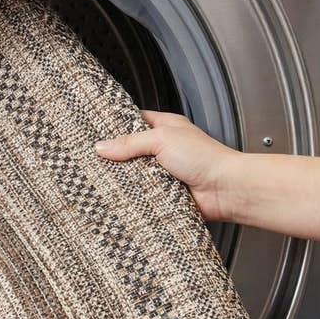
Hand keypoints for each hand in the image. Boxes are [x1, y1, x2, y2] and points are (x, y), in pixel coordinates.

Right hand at [95, 111, 240, 221]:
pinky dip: (133, 196)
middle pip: (130, 151)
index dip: (115, 126)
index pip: (134, 122)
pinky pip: (141, 194)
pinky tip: (121, 195)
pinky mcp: (163, 193)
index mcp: (166, 127)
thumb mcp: (162, 138)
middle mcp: (164, 149)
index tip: (95, 132)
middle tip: (94, 159)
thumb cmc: (206, 158)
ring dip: (124, 178)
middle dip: (115, 156)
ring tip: (103, 178)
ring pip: (134, 174)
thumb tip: (103, 146)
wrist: (225, 190)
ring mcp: (163, 172)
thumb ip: (130, 142)